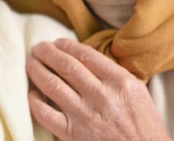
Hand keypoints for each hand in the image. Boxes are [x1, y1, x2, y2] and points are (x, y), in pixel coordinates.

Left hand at [27, 39, 171, 140]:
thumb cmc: (143, 126)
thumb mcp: (137, 91)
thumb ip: (113, 72)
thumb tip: (86, 56)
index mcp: (119, 81)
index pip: (85, 54)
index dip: (66, 45)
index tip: (57, 42)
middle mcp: (101, 96)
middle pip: (66, 65)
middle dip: (47, 53)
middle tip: (38, 47)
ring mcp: (85, 115)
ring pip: (52, 85)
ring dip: (37, 70)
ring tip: (31, 63)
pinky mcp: (72, 135)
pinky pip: (45, 114)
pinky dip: (35, 101)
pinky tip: (32, 93)